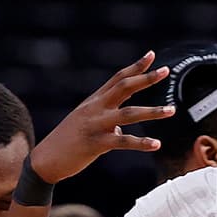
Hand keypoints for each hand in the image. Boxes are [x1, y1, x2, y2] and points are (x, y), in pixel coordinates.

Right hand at [28, 52, 174, 183]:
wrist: (45, 161)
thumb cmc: (67, 143)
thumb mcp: (86, 125)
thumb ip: (105, 121)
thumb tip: (121, 128)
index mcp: (94, 102)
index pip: (118, 78)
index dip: (135, 67)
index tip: (152, 55)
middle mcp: (95, 109)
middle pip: (124, 87)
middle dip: (146, 79)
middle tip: (166, 71)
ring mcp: (95, 125)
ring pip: (128, 114)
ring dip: (152, 111)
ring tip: (171, 110)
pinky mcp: (95, 143)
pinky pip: (123, 141)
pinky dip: (141, 143)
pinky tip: (156, 144)